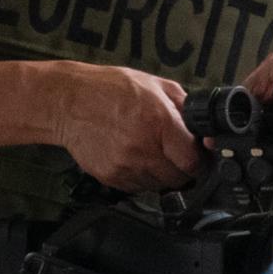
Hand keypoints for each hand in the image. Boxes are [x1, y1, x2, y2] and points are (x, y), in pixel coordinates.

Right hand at [55, 64, 206, 190]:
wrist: (68, 103)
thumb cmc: (109, 90)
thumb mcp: (155, 86)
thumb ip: (183, 107)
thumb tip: (203, 128)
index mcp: (160, 122)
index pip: (193, 162)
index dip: (201, 162)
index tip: (199, 158)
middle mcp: (143, 148)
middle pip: (179, 179)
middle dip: (182, 169)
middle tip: (176, 156)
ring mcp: (125, 166)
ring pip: (159, 186)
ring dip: (161, 175)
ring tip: (151, 154)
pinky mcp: (110, 177)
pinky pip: (137, 187)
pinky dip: (141, 177)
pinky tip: (133, 158)